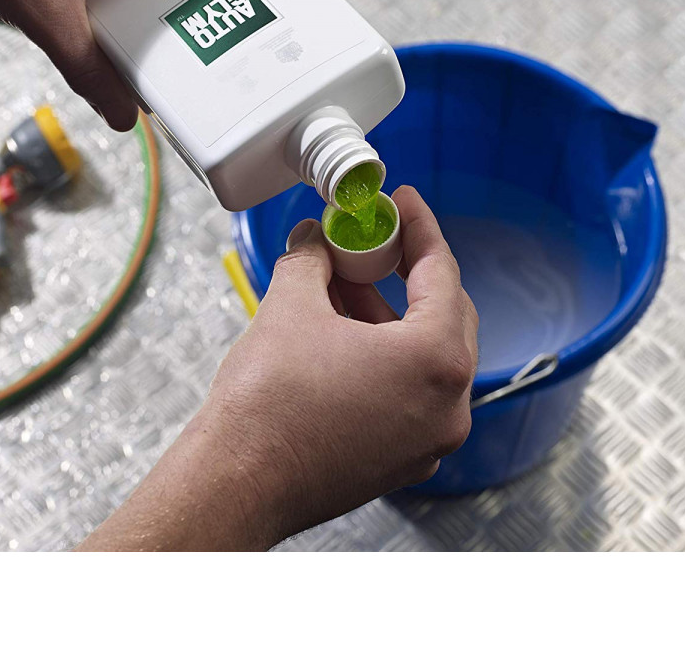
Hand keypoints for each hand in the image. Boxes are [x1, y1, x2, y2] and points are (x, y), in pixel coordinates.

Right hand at [79, 186, 477, 549]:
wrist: (237, 481)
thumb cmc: (268, 404)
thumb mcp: (292, 305)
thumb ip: (313, 258)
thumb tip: (315, 238)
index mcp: (436, 362)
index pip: (442, 273)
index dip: (419, 228)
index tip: (403, 203)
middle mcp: (447, 406)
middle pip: (443, 315)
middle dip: (407, 272)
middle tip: (376, 242)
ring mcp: (428, 440)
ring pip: (424, 357)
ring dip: (389, 315)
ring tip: (344, 284)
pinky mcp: (401, 459)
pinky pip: (409, 392)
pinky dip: (385, 357)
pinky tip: (343, 333)